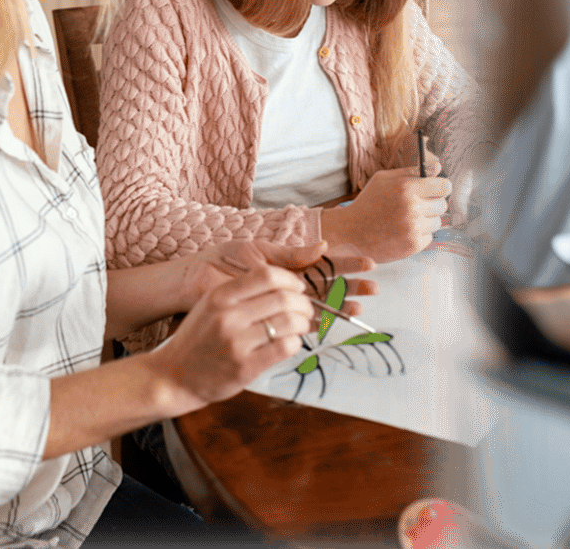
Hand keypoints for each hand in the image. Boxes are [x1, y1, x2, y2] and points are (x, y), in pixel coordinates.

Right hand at [150, 264, 315, 405]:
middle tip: (305, 310)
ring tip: (301, 326)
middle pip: (283, 297)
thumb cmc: (197, 340)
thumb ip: (241, 292)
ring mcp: (236, 342)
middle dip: (303, 303)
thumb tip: (286, 285)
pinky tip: (292, 343)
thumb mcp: (210, 305)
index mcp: (220, 295)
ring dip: (303, 323)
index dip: (291, 279)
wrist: (173, 376)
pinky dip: (296, 343)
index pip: (268, 275)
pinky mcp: (245, 367)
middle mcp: (228, 316)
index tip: (297, 287)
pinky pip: (285, 347)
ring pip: (289, 322)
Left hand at [185, 240, 375, 315]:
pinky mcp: (273, 320)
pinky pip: (301, 323)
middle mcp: (289, 283)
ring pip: (320, 305)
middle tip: (373, 287)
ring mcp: (282, 303)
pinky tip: (335, 319)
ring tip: (360, 305)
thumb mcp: (257, 251)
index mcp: (288, 263)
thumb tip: (324, 246)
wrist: (195, 284)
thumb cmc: (221, 261)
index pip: (325, 262)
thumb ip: (290, 254)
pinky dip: (320, 322)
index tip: (368, 263)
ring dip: (341, 304)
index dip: (347, 263)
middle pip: (329, 284)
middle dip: (352, 285)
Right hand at [321, 167, 450, 262]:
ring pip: (438, 221)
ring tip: (407, 220)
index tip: (436, 190)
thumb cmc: (367, 204)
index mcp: (406, 187)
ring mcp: (413, 228)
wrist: (350, 233)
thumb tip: (437, 167)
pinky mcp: (413, 245)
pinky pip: (429, 237)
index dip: (441, 187)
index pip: (444, 186)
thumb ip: (411, 171)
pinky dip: (419, 234)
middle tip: (416, 206)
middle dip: (432, 204)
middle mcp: (412, 207)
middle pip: (443, 204)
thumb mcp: (383, 179)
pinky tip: (403, 231)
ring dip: (426, 220)